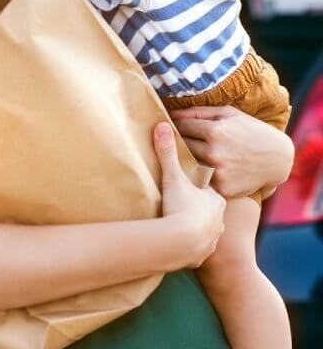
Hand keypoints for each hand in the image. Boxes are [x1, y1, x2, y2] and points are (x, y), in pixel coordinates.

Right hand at [153, 122, 225, 267]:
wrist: (180, 244)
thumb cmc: (180, 207)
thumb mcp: (173, 177)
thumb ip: (168, 152)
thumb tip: (162, 126)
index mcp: (215, 198)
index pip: (208, 190)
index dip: (198, 188)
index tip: (188, 186)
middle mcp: (219, 219)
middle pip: (209, 211)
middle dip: (199, 208)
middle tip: (185, 204)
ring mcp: (213, 238)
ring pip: (208, 230)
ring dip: (198, 228)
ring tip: (183, 225)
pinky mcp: (203, 256)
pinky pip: (200, 248)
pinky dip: (193, 245)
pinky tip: (184, 243)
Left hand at [169, 106, 294, 198]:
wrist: (278, 159)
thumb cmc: (251, 130)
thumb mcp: (228, 113)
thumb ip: (199, 112)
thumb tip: (172, 114)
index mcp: (215, 131)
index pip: (181, 127)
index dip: (177, 125)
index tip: (174, 126)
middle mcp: (215, 153)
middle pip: (182, 145)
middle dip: (180, 141)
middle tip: (179, 140)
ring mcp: (219, 173)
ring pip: (189, 163)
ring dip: (188, 158)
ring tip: (192, 153)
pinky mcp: (223, 188)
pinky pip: (202, 179)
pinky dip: (201, 174)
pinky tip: (206, 168)